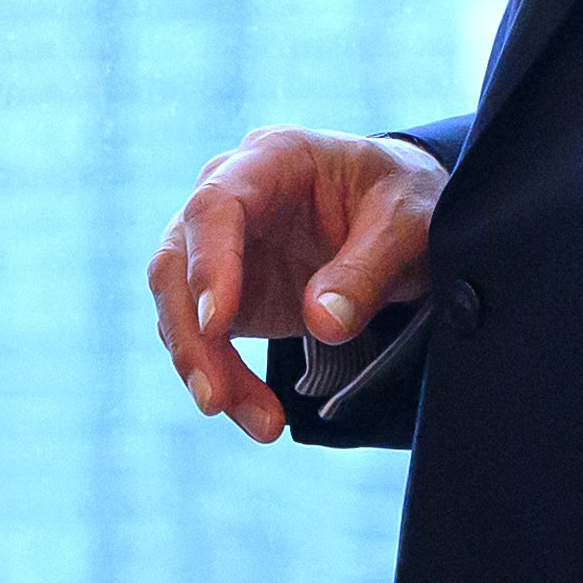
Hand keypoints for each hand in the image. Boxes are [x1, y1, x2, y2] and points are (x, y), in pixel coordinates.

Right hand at [147, 128, 444, 438]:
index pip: (215, 206)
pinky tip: (258, 417)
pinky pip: (205, 339)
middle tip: (215, 397)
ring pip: (179, 308)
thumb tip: (322, 323)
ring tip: (261, 424)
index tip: (217, 322)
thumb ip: (368, 269)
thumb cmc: (404, 201)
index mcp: (272, 159)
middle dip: (191, 334)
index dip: (209, 263)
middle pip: (175, 261)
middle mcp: (230, 196)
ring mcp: (221, 247)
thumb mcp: (407, 225)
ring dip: (206, 368)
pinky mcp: (226, 292)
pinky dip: (225, 379)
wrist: (403, 215)